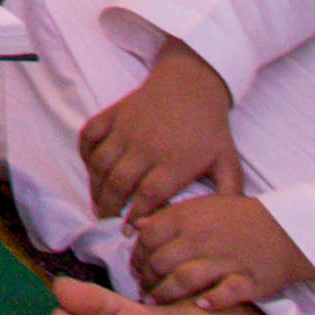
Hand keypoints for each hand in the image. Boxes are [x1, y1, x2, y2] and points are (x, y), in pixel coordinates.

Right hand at [76, 44, 236, 223]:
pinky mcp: (113, 113)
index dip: (136, 216)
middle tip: (108, 221)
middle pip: (119, 183)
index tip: (130, 231)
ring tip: (98, 202)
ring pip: (101, 163)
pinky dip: (85, 153)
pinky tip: (90, 169)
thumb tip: (228, 221)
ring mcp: (127, 128)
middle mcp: (147, 146)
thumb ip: (229, 193)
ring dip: (95, 186)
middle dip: (110, 207)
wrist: (192, 83)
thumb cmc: (210, 128)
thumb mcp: (228, 161)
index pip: (149, 196)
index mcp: (174, 161)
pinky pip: (89, 135)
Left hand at [126, 192, 310, 314]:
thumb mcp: (201, 206)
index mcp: (188, 217)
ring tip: (156, 301)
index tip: (135, 266)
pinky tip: (198, 306)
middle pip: (161, 262)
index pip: (148, 236)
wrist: (286, 228)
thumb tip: (138, 226)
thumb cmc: (238, 218)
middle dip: (146, 278)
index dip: (137, 254)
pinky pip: (225, 293)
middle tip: (142, 287)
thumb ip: (169, 216)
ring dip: (166, 294)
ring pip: (184, 280)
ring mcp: (225, 260)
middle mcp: (202, 238)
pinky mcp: (247, 280)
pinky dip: (210, 301)